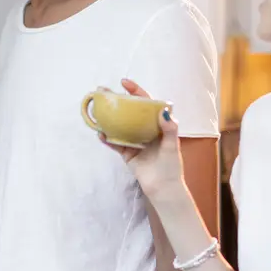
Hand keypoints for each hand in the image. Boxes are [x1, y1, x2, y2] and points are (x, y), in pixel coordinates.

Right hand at [100, 79, 186, 201]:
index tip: (124, 82)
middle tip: (104, 91)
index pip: (146, 103)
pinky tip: (100, 133)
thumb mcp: (173, 145)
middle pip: (129, 111)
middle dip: (117, 101)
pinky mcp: (127, 153)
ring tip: (97, 108)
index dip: (136, 91)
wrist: (163, 188)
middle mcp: (145, 130)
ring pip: (119, 125)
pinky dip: (107, 139)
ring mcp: (134, 141)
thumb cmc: (171, 166)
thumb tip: (164, 111)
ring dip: (108, 117)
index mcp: (157, 125)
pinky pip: (115, 143)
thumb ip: (170, 128)